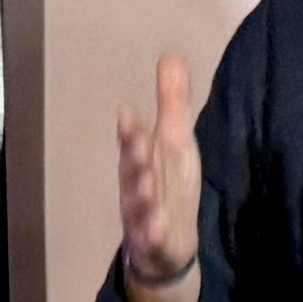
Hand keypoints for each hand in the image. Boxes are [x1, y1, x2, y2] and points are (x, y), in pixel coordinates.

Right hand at [115, 50, 202, 301]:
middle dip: (133, 157)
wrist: (165, 247)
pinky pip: (152, 241)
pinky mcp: (155, 244)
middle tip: (138, 142)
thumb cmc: (168, 186)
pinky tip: (158, 229)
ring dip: (141, 195)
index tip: (127, 114)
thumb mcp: (175, 143)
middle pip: (133, 171)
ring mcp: (143, 218)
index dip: (130, 132)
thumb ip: (172, 103)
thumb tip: (171, 55)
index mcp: (142, 162)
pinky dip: (153, 235)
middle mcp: (137, 187)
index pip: (134, 143)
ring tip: (147, 185)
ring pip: (139, 206)